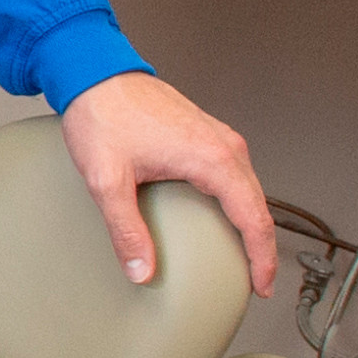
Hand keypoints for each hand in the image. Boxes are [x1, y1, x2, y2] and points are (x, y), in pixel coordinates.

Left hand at [58, 73, 276, 295]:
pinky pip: (234, 173)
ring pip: (248, 188)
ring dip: (251, 223)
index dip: (263, 258)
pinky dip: (237, 201)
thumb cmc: (102, 114)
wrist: (94, 72)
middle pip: (258, 206)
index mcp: (211, 159)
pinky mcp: (205, 133)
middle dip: (261, 247)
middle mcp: (223, 145)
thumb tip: (142, 270)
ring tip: (243, 256)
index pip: (254, 219)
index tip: (262, 286)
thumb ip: (126, 230)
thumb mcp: (107, 180)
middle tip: (255, 281)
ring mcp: (217, 136)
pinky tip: (223, 216)